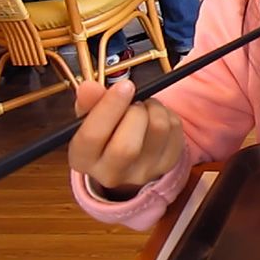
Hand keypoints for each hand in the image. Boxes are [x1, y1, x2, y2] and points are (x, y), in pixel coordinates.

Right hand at [68, 80, 184, 193]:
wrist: (128, 155)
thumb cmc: (105, 131)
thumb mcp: (90, 117)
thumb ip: (89, 102)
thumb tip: (89, 87)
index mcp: (83, 160)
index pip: (92, 137)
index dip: (109, 107)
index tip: (123, 85)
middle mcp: (111, 173)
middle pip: (127, 146)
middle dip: (135, 112)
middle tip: (134, 101)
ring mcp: (143, 172)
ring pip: (158, 129)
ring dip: (153, 107)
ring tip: (144, 106)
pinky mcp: (168, 163)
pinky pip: (175, 128)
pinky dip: (167, 113)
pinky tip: (155, 116)